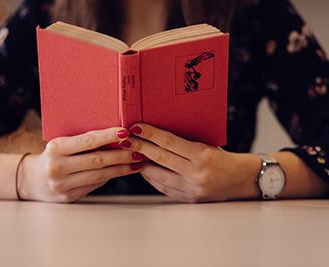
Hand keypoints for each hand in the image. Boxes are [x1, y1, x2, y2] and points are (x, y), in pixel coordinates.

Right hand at [18, 127, 143, 202]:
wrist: (31, 180)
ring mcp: (62, 185)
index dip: (108, 136)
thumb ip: (83, 142)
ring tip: (136, 162)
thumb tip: (116, 136)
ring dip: (121, 168)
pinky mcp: (69, 197)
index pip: (87, 141)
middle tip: (139, 150)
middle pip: (97, 160)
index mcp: (55, 148)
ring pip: (99, 175)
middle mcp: (57, 167)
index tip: (125, 131)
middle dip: (121, 155)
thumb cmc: (53, 156)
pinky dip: (110, 177)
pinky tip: (123, 171)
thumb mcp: (61, 144)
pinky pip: (95, 185)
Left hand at [120, 123, 260, 202]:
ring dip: (142, 164)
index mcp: (203, 155)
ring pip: (158, 176)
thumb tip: (157, 134)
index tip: (136, 127)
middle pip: (160, 158)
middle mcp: (196, 173)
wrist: (242, 180)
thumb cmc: (224, 158)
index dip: (150, 134)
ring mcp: (192, 189)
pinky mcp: (189, 199)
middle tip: (126, 139)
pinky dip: (152, 178)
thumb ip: (184, 142)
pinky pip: (164, 188)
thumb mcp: (208, 145)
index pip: (169, 142)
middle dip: (140, 147)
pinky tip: (144, 170)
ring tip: (131, 154)